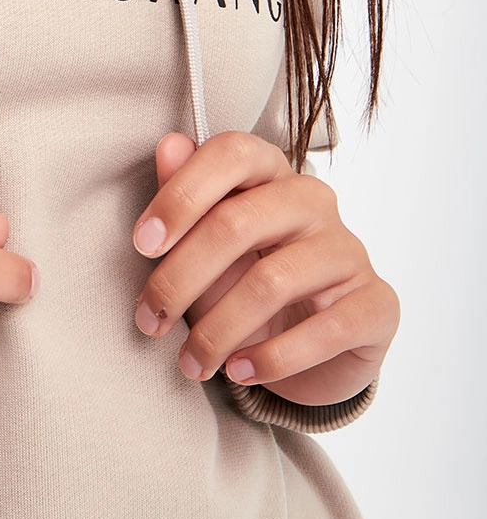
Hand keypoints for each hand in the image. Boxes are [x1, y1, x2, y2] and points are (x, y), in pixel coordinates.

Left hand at [131, 131, 398, 407]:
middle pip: (238, 222)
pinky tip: (239, 372)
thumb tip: (169, 146)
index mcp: (271, 172)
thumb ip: (186, 195)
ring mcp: (349, 250)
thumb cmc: (247, 280)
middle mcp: (314, 201)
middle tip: (148, 321)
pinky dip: (273, 357)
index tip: (142, 244)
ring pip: (272, 281)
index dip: (181, 194)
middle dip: (181, 277)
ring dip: (218, 330)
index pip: (231, 154)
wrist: (312, 349)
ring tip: (191, 362)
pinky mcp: (377, 303)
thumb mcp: (208, 243)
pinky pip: (326, 330)